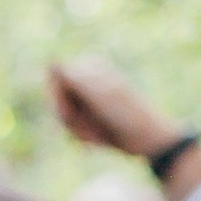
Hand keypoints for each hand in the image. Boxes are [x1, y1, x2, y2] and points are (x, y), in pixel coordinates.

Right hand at [48, 56, 179, 161]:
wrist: (149, 138)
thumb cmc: (126, 115)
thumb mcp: (98, 94)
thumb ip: (72, 77)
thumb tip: (50, 60)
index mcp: (90, 66)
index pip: (54, 80)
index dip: (58, 101)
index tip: (71, 115)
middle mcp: (88, 79)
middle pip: (57, 101)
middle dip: (71, 120)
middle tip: (91, 130)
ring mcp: (90, 98)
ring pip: (64, 118)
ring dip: (79, 131)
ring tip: (99, 136)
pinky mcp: (92, 115)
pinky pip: (73, 128)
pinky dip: (84, 137)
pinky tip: (100, 140)